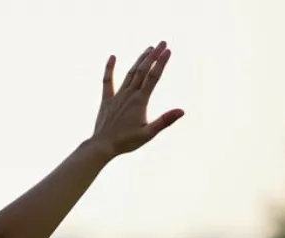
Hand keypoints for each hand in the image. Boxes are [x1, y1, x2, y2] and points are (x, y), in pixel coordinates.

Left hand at [92, 41, 183, 156]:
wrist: (102, 146)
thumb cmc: (125, 142)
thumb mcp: (147, 134)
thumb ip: (164, 121)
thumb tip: (182, 111)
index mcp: (140, 101)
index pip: (153, 77)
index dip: (161, 62)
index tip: (168, 50)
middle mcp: (129, 95)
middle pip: (143, 70)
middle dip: (153, 56)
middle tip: (162, 43)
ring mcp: (117, 96)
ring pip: (130, 73)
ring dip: (140, 60)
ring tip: (148, 49)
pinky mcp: (107, 100)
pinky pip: (107, 82)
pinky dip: (109, 69)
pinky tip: (112, 57)